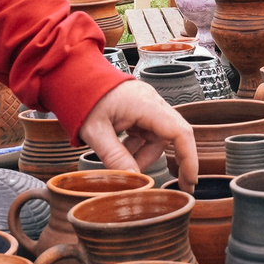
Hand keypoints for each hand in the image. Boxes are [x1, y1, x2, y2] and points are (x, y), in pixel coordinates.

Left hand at [80, 79, 200, 188]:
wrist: (73, 76)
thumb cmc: (82, 98)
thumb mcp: (95, 132)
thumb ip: (115, 157)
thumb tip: (134, 180)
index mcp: (146, 105)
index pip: (180, 132)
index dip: (189, 158)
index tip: (190, 181)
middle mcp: (152, 103)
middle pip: (172, 137)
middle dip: (172, 161)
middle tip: (175, 187)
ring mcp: (146, 105)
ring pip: (157, 138)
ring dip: (144, 155)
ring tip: (123, 165)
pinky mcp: (138, 109)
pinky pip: (146, 133)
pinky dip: (137, 147)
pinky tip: (121, 152)